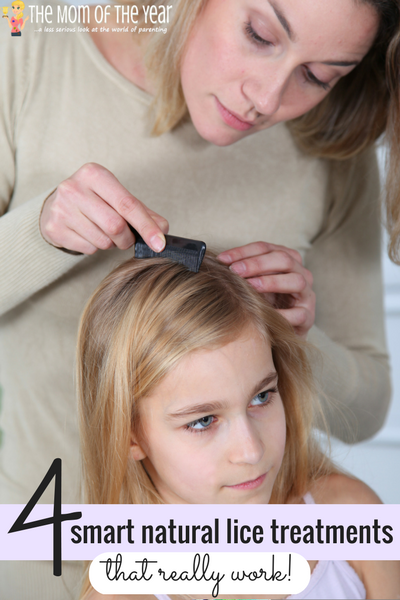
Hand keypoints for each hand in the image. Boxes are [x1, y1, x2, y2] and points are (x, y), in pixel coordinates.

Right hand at [40, 163, 168, 254]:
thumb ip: (142, 212)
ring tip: (103, 233)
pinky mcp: (54, 228)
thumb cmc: (94, 200)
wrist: (55, 206)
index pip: (127, 204)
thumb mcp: (117, 198)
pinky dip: (95, 248)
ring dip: (111, 244)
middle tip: (125, 238)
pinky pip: (88, 249)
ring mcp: (61, 208)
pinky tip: (88, 235)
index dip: (146, 226)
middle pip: (115, 226)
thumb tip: (163, 229)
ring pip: (102, 240)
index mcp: (94, 174)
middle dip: (126, 238)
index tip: (159, 243)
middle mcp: (74, 188)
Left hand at [218, 242, 314, 338]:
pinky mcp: (309, 317)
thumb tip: (217, 264)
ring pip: (296, 280)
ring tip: (251, 287)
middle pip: (283, 259)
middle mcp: (300, 273)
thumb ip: (241, 272)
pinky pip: (299, 313)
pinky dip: (282, 314)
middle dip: (257, 263)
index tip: (222, 259)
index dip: (243, 251)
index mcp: (287, 260)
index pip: (266, 248)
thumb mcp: (253, 284)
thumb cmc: (265, 303)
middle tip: (235, 271)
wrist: (280, 332)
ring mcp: (307, 294)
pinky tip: (265, 315)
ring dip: (271, 282)